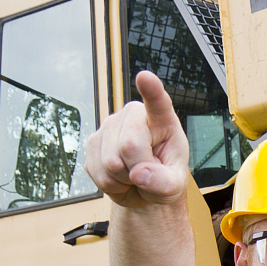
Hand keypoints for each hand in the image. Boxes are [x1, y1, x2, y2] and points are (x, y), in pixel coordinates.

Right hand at [84, 70, 187, 207]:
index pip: (157, 103)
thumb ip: (163, 181)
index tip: (145, 77)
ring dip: (124, 179)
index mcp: (161, 119)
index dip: (151, 90)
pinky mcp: (92, 143)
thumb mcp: (174, 185)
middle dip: (138, 169)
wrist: (143, 188)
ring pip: (111, 162)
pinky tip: (119, 177)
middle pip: (129, 146)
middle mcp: (132, 116)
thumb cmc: (164, 178)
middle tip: (147, 173)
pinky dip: (110, 185)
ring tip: (133, 175)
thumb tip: (138, 173)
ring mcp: (109, 126)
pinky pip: (98, 173)